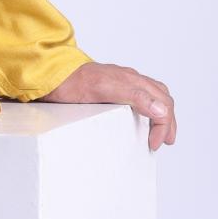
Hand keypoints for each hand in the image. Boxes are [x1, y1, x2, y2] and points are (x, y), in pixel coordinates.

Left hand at [39, 61, 176, 150]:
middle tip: (163, 141)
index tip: (154, 144)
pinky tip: (142, 116)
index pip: (161, 104)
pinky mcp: (112, 85)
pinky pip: (139, 94)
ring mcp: (121, 81)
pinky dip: (149, 106)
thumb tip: (162, 111)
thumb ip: (135, 97)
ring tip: (160, 130)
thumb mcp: (105, 90)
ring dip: (162, 113)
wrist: (49, 74)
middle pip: (162, 98)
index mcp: (131, 80)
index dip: (163, 126)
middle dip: (168, 121)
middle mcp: (130, 79)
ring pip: (153, 94)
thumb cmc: (72, 82)